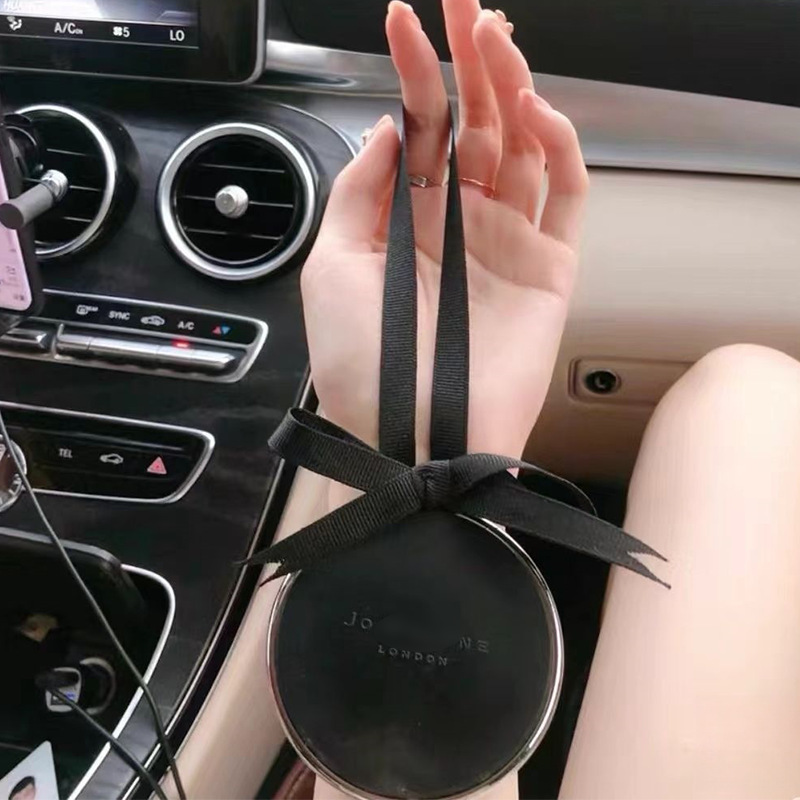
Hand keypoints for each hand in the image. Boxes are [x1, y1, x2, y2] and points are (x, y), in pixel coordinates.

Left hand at [301, 0, 588, 460]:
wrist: (410, 436)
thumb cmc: (363, 365)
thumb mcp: (331, 266)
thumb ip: (358, 191)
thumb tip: (388, 127)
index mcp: (404, 221)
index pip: (418, 128)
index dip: (414, 70)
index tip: (403, 18)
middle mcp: (457, 224)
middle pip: (473, 124)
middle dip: (470, 60)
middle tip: (467, 4)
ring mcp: (506, 242)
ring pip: (520, 145)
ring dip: (511, 86)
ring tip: (495, 37)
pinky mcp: (550, 266)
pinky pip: (566, 193)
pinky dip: (557, 146)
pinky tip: (534, 109)